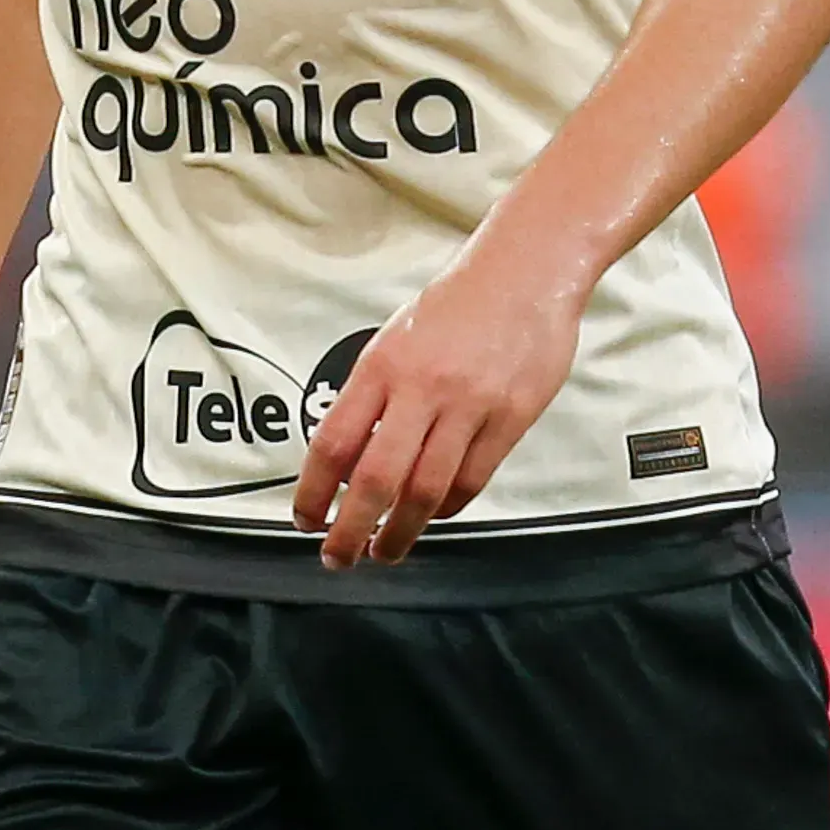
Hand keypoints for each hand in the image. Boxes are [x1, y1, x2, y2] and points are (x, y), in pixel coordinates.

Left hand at [294, 226, 592, 568]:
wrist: (524, 273)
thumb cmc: (458, 306)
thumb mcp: (395, 341)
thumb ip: (372, 398)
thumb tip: (345, 460)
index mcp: (381, 366)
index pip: (332, 442)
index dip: (312, 491)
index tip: (305, 518)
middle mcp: (421, 388)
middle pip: (376, 479)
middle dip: (351, 530)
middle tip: (340, 557)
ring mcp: (468, 406)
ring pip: (426, 491)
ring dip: (401, 531)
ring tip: (386, 549)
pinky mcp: (510, 419)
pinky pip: (471, 481)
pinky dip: (447, 507)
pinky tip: (434, 514)